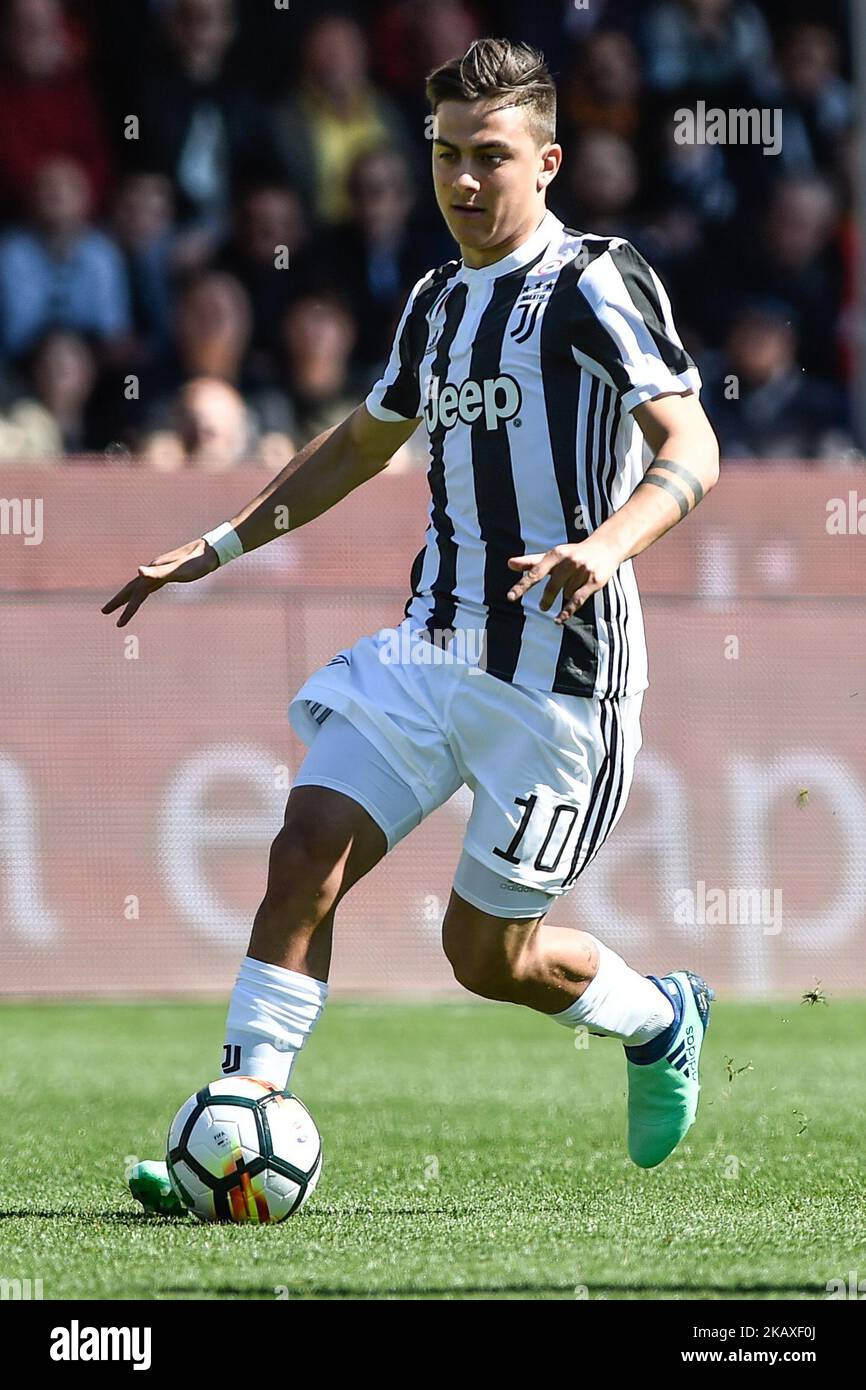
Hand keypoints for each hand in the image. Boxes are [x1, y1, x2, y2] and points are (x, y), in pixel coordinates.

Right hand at [101, 537, 219, 626]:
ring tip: (119, 605)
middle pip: (131, 589)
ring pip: (139, 587)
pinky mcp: (168, 572)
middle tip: (104, 611)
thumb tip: (138, 571)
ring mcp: (160, 571)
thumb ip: (158, 573)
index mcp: (153, 572)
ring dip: (129, 596)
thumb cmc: (196, 564)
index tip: (118, 624)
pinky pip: (150, 585)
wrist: (210, 552)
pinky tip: (144, 593)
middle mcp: (153, 571)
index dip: (127, 610)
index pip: (136, 595)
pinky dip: (143, 591)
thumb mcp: (179, 571)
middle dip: (118, 601)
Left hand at [506, 537, 619, 623]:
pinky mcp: (594, 581)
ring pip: (566, 593)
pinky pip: (577, 600)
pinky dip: (567, 611)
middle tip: (543, 607)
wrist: (606, 547)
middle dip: (547, 598)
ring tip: (575, 583)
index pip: (536, 572)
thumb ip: (531, 562)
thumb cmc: (574, 553)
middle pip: (552, 587)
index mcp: (556, 554)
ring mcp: (582, 570)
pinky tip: (558, 620)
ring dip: (567, 593)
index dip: (522, 585)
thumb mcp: (553, 555)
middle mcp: (569, 561)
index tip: (511, 597)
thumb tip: (509, 563)